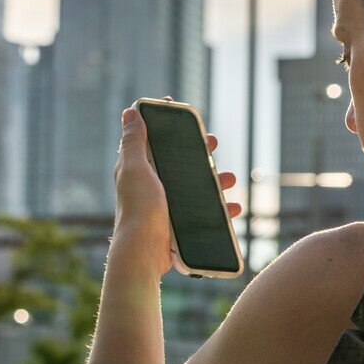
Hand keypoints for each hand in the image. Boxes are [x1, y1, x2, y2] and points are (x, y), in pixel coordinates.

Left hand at [112, 101, 240, 278]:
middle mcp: (153, 184)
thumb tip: (130, 111)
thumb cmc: (138, 208)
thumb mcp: (135, 169)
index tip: (184, 112)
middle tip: (213, 142)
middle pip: (180, 161)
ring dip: (215, 180)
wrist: (143, 251)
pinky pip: (204, 211)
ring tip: (229, 179)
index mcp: (140, 168)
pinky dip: (220, 209)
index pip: (155, 140)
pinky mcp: (179, 223)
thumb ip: (134, 141)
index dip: (168, 125)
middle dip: (199, 151)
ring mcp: (167, 204)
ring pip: (196, 186)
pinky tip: (232, 207)